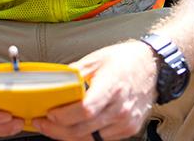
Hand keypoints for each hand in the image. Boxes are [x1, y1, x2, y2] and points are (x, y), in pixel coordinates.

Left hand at [32, 41, 157, 139]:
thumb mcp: (96, 60)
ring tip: (53, 127)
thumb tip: (53, 84)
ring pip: (90, 138)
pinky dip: (84, 136)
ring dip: (68, 135)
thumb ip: (73, 74)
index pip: (85, 109)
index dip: (63, 115)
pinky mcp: (128, 129)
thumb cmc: (125, 60)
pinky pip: (101, 139)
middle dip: (57, 129)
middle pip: (83, 128)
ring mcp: (126, 121)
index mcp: (112, 86)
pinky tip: (73, 128)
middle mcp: (121, 108)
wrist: (152, 66)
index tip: (48, 113)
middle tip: (41, 123)